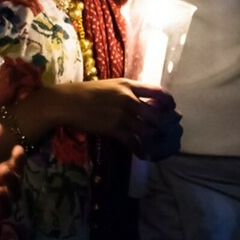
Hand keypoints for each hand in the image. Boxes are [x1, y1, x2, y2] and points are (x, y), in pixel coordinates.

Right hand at [56, 79, 181, 160]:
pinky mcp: (114, 129)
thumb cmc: (86, 92)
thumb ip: (126, 92)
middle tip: (170, 132)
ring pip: (149, 131)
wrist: (67, 102)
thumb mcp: (110, 86)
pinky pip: (135, 142)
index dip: (169, 102)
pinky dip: (142, 150)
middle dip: (167, 125)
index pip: (159, 92)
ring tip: (159, 147)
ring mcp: (122, 114)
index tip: (172, 109)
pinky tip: (144, 154)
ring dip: (156, 141)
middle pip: (158, 114)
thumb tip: (141, 102)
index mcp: (128, 85)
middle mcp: (129, 99)